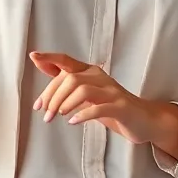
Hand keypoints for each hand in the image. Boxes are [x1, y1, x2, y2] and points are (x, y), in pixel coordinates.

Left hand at [29, 52, 177, 152]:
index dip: (50, 57)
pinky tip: (73, 122)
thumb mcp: (86, 93)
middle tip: (45, 115)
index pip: (67, 61)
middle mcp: (101, 77)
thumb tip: (42, 64)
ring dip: (64, 104)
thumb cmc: (111, 107)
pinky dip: (82, 114)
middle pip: (70, 79)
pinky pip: (98, 107)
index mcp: (90, 72)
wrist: (143, 120)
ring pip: (82, 89)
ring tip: (58, 117)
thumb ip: (67, 81)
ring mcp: (112, 91)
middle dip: (53, 97)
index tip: (34, 56)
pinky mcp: (120, 107)